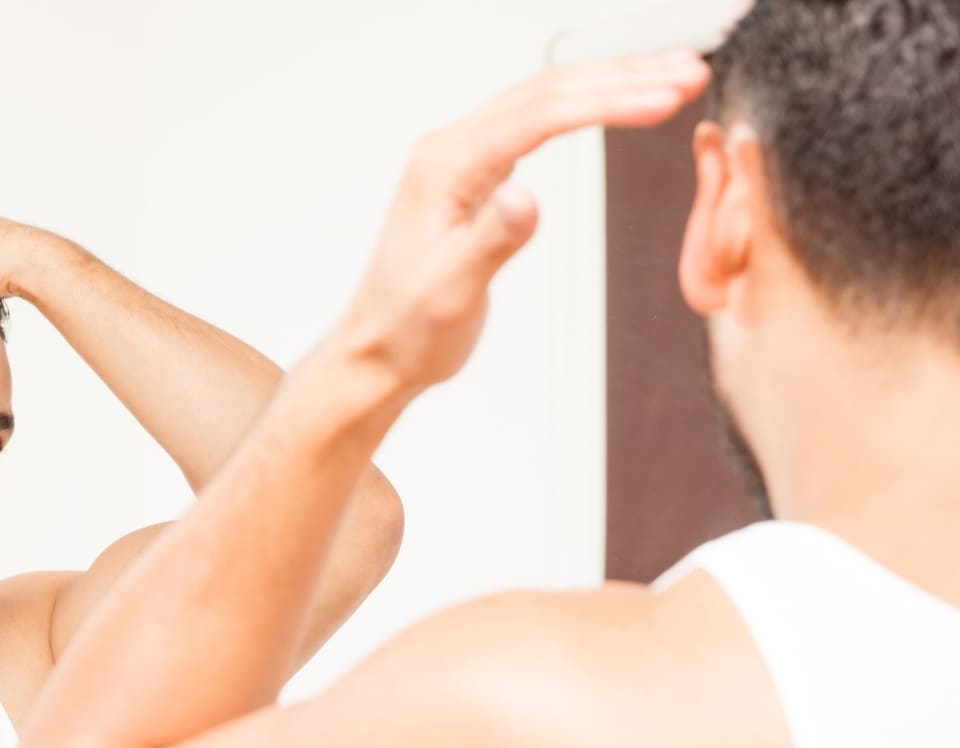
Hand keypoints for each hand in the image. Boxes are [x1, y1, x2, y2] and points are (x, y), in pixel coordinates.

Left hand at [320, 52, 709, 391]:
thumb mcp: (451, 292)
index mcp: (444, 166)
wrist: (378, 351)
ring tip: (677, 78)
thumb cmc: (408, 328)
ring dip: (613, 84)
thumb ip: (489, 242)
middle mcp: (451, 150)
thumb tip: (525, 197)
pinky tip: (622, 101)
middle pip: (549, 92)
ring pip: (547, 101)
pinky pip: (540, 123)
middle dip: (625, 78)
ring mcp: (464, 159)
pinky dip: (589, 107)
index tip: (668, 100)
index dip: (609, 103)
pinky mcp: (478, 175)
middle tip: (692, 74)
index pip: (540, 116)